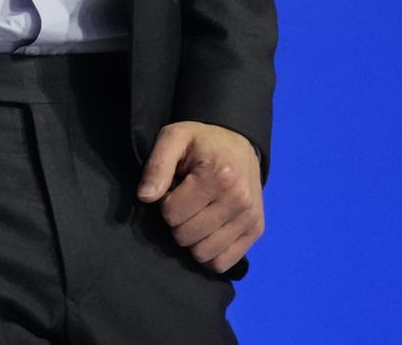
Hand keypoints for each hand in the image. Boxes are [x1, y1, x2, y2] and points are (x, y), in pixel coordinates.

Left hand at [136, 121, 264, 273]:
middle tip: (186, 202)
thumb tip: (145, 197)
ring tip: (197, 214)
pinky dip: (209, 253)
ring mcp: (249, 218)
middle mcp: (238, 200)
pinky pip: (222, 263)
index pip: (172, 213)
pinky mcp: (256, 230)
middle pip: (185, 236)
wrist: (238, 143)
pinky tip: (208, 232)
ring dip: (192, 239)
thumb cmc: (202, 142)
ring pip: (203, 253)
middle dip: (177, 221)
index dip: (166, 202)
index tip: (175, 189)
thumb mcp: (173, 138)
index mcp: (218, 176)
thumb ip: (157, 166)